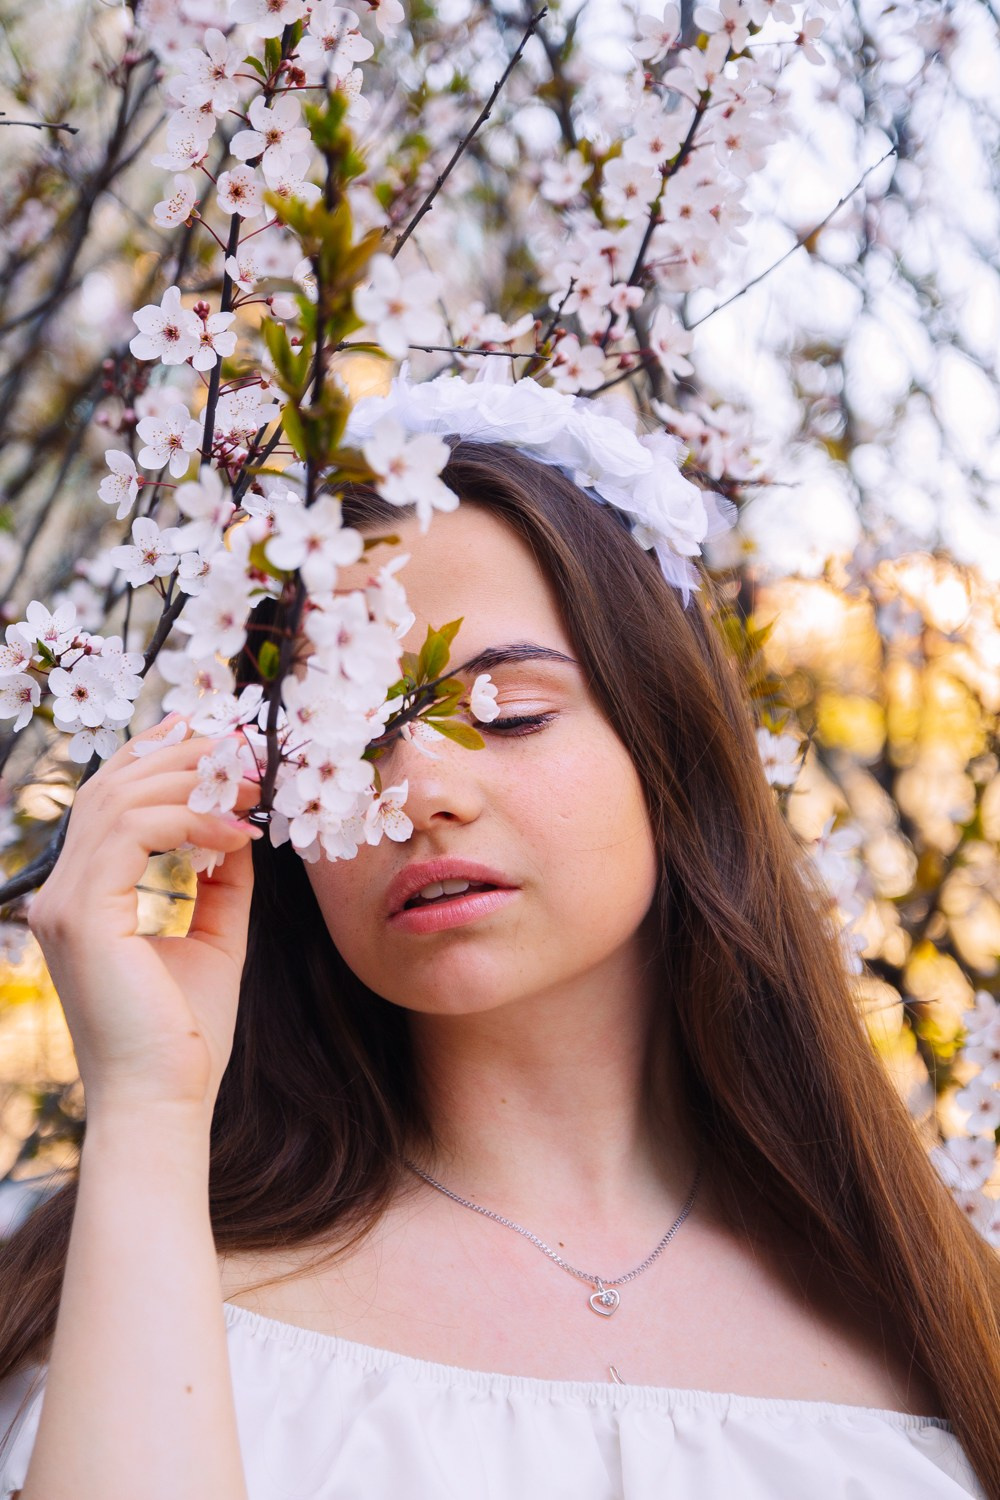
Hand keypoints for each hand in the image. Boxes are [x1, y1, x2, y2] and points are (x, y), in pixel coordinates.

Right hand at [28, 716, 262, 1120]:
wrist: (165, 1102)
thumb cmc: (186, 1035)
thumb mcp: (214, 936)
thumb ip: (220, 879)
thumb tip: (239, 825)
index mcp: (84, 898)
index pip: (110, 802)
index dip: (156, 758)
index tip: (210, 735)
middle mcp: (62, 893)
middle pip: (113, 788)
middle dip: (182, 757)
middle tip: (244, 749)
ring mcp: (65, 903)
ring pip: (121, 800)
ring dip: (194, 781)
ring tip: (254, 786)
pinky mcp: (83, 916)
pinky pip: (136, 832)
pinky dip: (192, 819)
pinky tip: (238, 831)